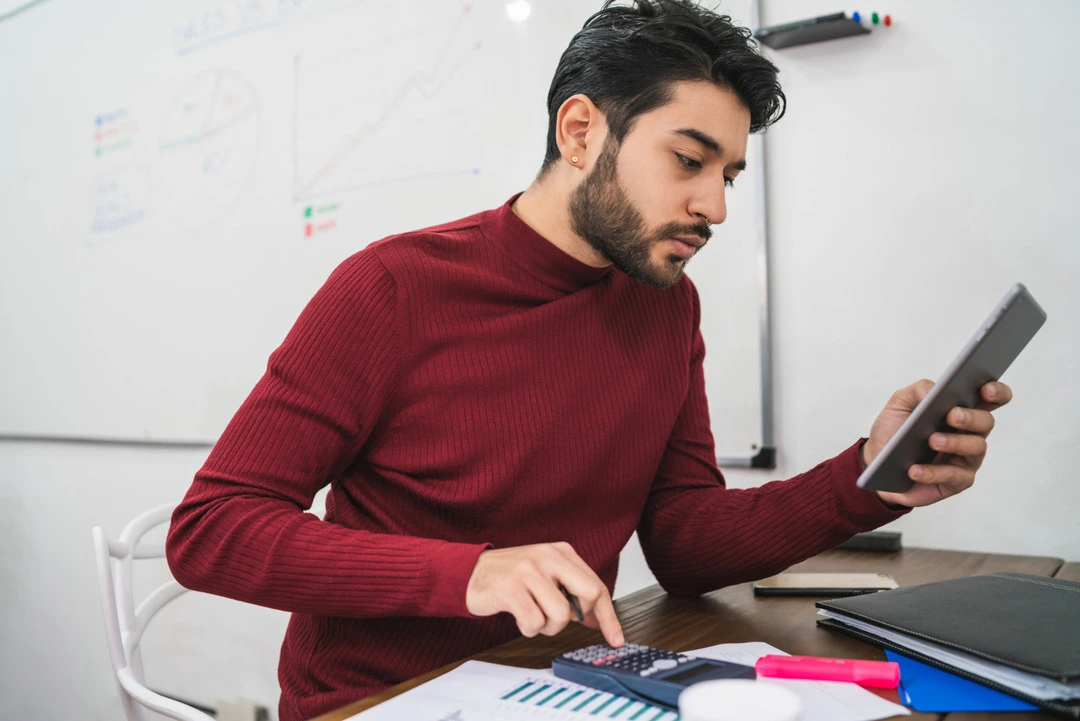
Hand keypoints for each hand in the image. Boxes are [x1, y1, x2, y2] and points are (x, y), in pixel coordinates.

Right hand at [465, 542, 623, 646]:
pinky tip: (519, 617)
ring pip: (561, 615)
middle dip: (576, 617)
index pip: (597, 586)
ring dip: (547, 626)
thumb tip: (598, 620)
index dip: (609, 617)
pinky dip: (528, 628)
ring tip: (532, 615)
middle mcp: (548, 557)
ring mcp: (529, 571)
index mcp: (562, 552)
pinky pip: (534, 622)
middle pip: (588, 596)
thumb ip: (573, 592)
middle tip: (557, 617)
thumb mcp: (547, 576)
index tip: (615, 639)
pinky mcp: (511, 588)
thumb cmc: (513, 577)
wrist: (471, 572)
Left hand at [862, 379, 1012, 507]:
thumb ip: (917, 390)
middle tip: (952, 415)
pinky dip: (933, 472)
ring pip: (976, 447)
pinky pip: (953, 476)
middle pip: (986, 421)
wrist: (875, 462)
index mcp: (961, 409)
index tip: (986, 388)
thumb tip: (934, 389)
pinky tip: (915, 469)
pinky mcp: (957, 481)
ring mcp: (967, 457)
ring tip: (932, 440)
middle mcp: (970, 432)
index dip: (996, 391)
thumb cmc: (893, 430)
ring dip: (954, 442)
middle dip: (971, 417)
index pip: (991, 398)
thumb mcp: (899, 404)